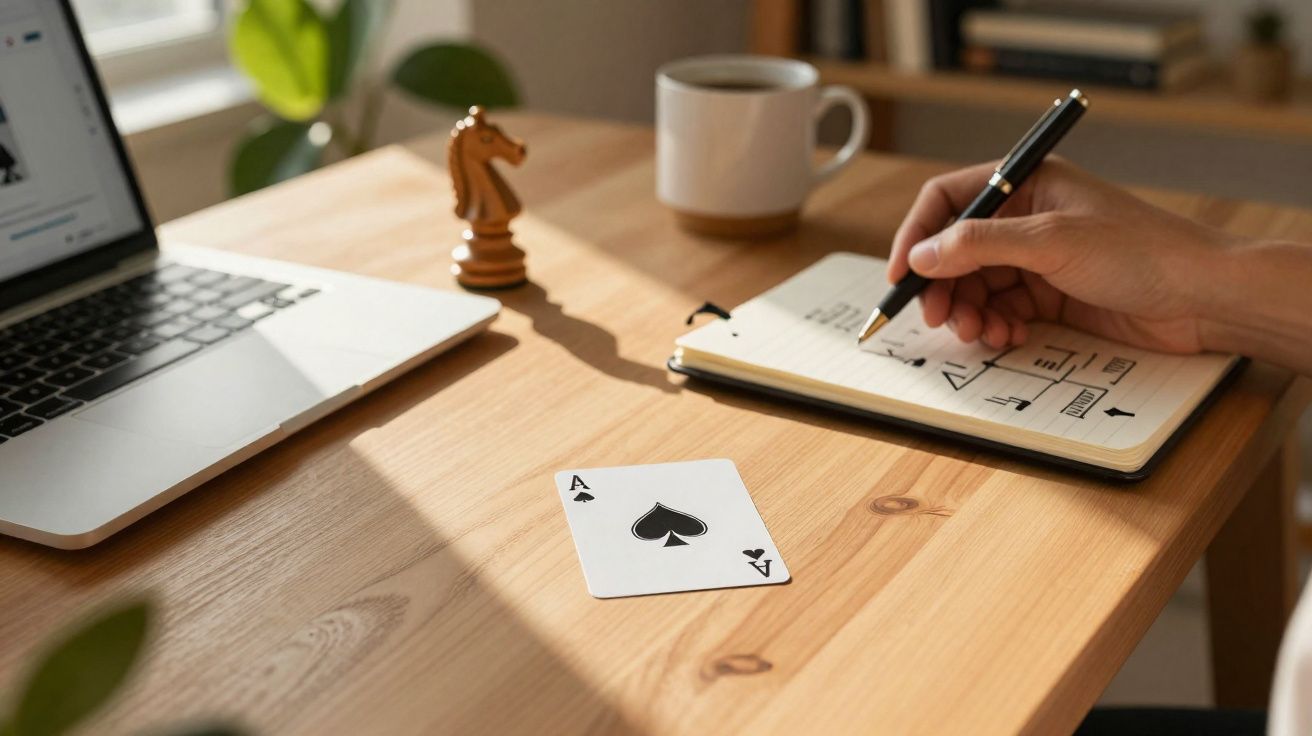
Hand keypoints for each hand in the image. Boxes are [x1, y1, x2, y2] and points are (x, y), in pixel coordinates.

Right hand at [887, 158, 1240, 353]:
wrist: (1203, 297)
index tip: (901, 275)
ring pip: (976, 285)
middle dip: (943, 286)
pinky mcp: (1051, 295)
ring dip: (969, 311)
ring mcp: (1038, 258)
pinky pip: (1001, 310)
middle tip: (939, 318)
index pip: (948, 199)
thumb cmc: (1142, 251)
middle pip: (955, 250)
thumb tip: (921, 254)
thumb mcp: (1051, 241)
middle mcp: (1027, 218)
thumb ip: (979, 245)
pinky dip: (995, 326)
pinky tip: (1008, 336)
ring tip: (979, 332)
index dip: (917, 235)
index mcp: (1027, 183)